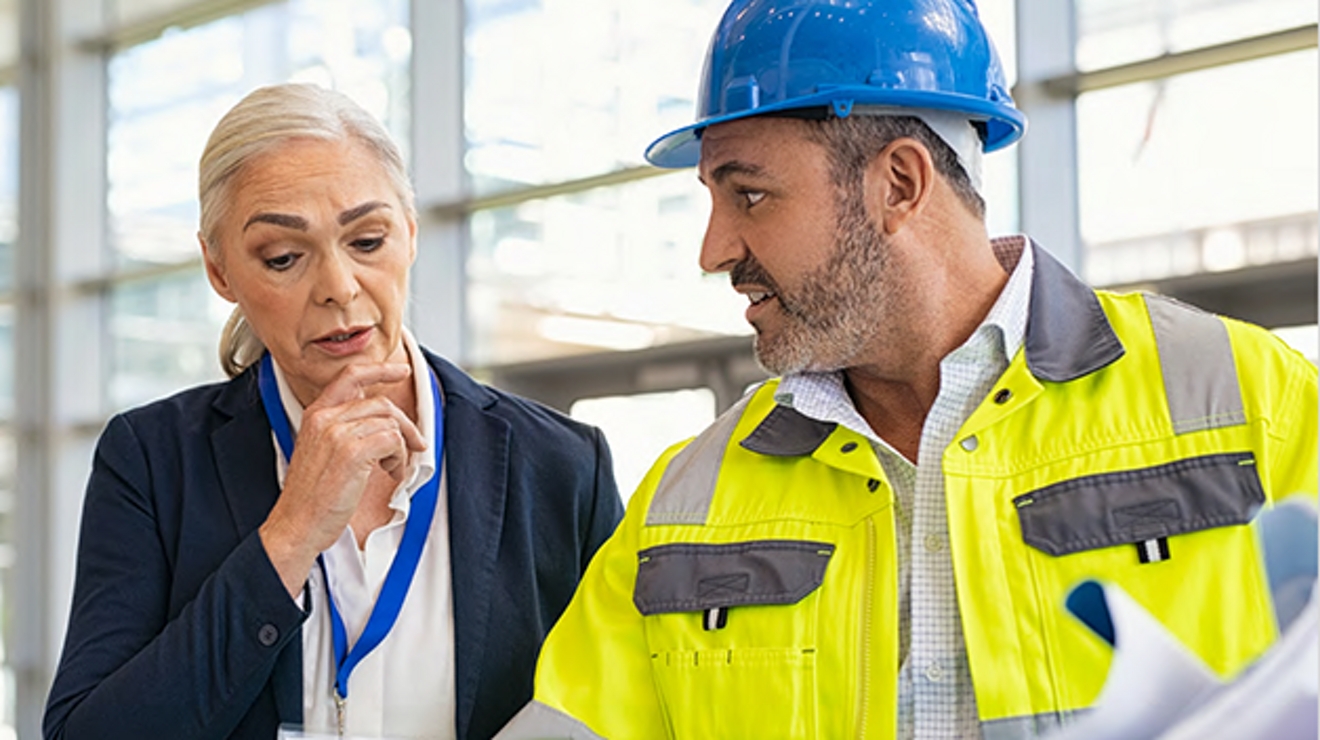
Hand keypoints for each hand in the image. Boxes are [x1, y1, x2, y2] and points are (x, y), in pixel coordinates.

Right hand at [258, 363, 426, 594]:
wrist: (296, 524)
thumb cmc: (310, 496)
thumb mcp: (320, 451)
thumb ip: (342, 429)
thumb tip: (379, 421)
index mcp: (316, 414)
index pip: (350, 377)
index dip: (379, 370)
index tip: (401, 369)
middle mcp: (325, 418)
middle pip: (381, 403)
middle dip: (405, 424)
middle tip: (416, 443)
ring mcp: (338, 434)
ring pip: (390, 423)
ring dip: (401, 448)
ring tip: (393, 468)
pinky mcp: (352, 452)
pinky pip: (392, 441)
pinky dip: (399, 458)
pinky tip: (390, 473)